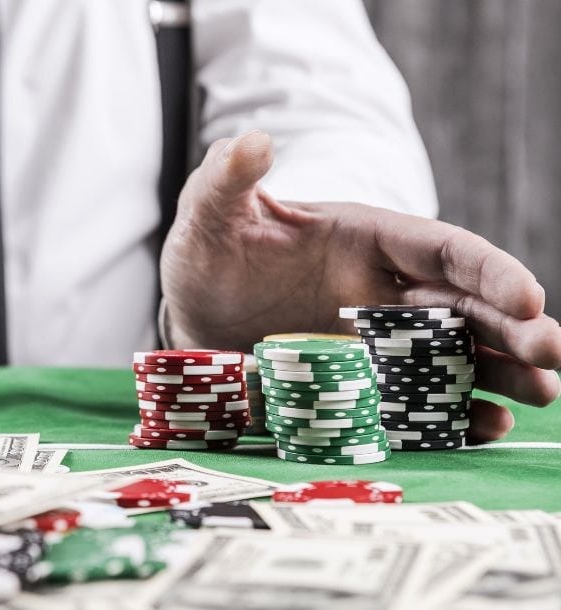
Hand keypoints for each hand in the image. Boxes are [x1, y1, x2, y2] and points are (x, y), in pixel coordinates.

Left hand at [161, 130, 560, 441]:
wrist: (189, 311)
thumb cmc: (207, 253)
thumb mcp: (208, 214)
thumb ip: (227, 180)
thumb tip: (252, 142)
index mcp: (362, 238)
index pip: (439, 249)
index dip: (487, 270)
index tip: (529, 297)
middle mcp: (380, 289)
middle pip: (462, 305)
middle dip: (514, 328)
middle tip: (554, 357)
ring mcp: (372, 340)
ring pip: (451, 353)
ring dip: (498, 372)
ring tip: (542, 396)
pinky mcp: (356, 382)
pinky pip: (411, 399)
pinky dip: (448, 412)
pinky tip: (482, 427)